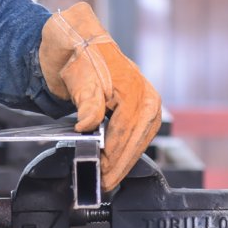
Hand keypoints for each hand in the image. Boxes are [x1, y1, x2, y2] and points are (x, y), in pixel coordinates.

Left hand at [39, 2, 162, 189]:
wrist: (80, 42)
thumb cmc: (81, 58)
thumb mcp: (80, 79)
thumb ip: (87, 104)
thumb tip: (87, 126)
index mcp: (136, 91)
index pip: (126, 133)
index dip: (113, 157)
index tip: (102, 175)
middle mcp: (148, 98)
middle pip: (136, 142)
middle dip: (119, 165)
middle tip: (104, 185)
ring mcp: (148, 104)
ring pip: (139, 142)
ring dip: (123, 161)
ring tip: (108, 178)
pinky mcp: (142, 109)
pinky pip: (137, 136)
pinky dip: (126, 150)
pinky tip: (114, 162)